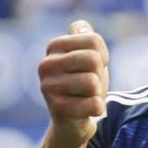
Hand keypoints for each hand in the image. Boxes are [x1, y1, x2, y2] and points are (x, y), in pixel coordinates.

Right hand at [38, 20, 109, 146]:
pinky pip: (94, 104)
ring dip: (97, 92)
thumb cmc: (83, 84)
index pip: (93, 40)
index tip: (93, 66)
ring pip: (92, 82)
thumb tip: (81, 27)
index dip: (102, 55)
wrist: (74, 120)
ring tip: (85, 96)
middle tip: (90, 84)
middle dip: (99, 74)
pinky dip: (97, 108)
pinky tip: (85, 110)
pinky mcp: (57, 109)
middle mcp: (45, 65)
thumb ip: (86, 37)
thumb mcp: (88, 56)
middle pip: (92, 59)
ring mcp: (48, 87)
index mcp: (53, 47)